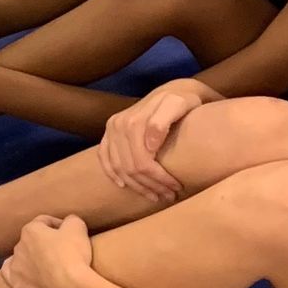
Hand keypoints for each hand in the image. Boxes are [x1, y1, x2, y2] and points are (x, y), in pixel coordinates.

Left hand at [0, 213, 93, 287]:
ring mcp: (16, 267)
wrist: (71, 287)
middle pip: (33, 240)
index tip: (71, 235)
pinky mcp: (17, 284)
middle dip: (46, 243)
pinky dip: (19, 273)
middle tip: (64, 251)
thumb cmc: (74, 255)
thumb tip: (68, 223)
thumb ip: (70, 220)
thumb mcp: (78, 226)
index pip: (44, 223)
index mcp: (30, 230)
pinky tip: (27, 275)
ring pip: (23, 257)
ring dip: (34, 259)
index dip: (59, 226)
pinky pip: (10, 275)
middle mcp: (19, 246)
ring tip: (50, 266)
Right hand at [99, 78, 213, 204]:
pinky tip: (123, 185)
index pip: (143, 163)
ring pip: (119, 168)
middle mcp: (118, 125)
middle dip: (150, 186)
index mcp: (133, 122)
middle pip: (131, 168)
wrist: (175, 91)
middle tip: (169, 196)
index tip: (177, 188)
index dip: (159, 180)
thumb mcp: (179, 105)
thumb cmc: (183, 101)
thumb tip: (149, 144)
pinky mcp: (108, 133)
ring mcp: (111, 129)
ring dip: (136, 186)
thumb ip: (163, 121)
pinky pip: (104, 158)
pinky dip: (112, 174)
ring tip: (155, 195)